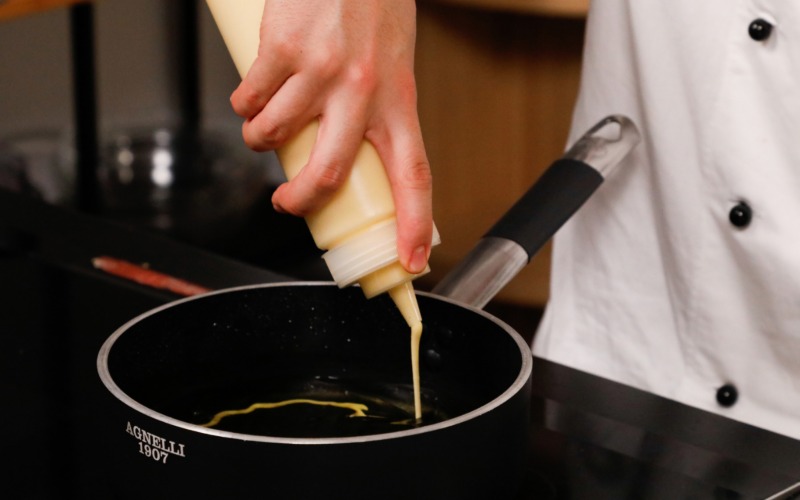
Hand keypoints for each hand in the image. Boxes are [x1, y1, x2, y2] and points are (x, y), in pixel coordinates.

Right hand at [230, 0, 432, 273]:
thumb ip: (378, 110)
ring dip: (260, 139)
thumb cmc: (372, 5)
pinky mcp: (280, 50)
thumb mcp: (393, 64)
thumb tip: (356, 156)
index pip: (414, 173)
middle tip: (288, 204)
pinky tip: (255, 89)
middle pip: (326, 173)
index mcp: (398, 98)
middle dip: (299, 201)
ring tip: (268, 122)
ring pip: (271, 136)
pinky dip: (243, 104)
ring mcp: (318, 72)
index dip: (413, 223)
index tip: (410, 263)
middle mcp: (361, 91)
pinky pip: (247, 100)